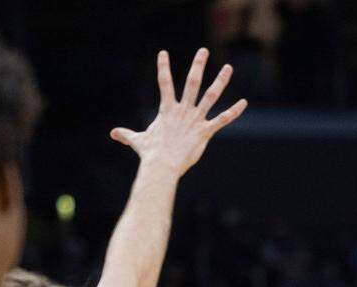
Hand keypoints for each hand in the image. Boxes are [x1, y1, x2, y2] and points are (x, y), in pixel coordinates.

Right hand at [110, 48, 246, 175]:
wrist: (161, 166)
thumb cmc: (150, 154)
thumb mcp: (138, 141)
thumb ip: (127, 135)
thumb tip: (113, 134)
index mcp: (167, 110)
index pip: (164, 83)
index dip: (163, 67)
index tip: (163, 53)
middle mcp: (183, 111)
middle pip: (192, 82)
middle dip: (198, 65)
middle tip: (203, 51)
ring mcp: (195, 120)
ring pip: (210, 95)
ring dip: (220, 81)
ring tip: (228, 68)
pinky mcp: (204, 132)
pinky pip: (222, 119)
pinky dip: (233, 112)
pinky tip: (243, 103)